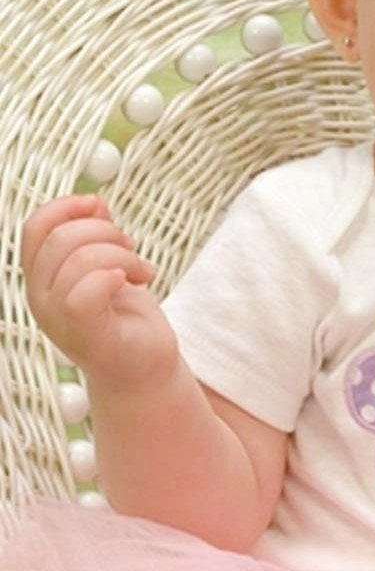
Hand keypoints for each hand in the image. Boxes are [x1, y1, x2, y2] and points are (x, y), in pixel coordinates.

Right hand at [21, 194, 178, 391]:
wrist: (144, 367)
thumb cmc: (126, 317)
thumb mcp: (109, 265)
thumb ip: (97, 236)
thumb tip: (95, 204)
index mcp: (42, 277)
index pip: (35, 228)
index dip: (66, 206)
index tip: (100, 205)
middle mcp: (41, 299)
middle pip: (62, 239)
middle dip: (107, 232)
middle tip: (131, 249)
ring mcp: (60, 321)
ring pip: (81, 260)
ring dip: (124, 256)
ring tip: (140, 270)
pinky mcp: (86, 337)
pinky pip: (85, 294)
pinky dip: (115, 276)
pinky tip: (133, 282)